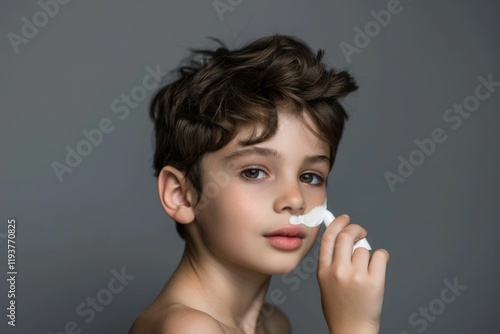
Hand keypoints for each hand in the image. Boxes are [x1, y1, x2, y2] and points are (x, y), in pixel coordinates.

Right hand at [317, 214, 388, 333]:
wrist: (352, 330)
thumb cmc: (340, 309)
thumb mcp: (325, 283)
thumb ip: (332, 262)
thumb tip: (345, 239)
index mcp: (323, 271)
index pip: (328, 238)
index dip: (337, 223)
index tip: (344, 218)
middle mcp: (338, 271)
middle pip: (346, 235)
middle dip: (356, 229)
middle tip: (361, 232)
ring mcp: (356, 275)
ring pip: (365, 249)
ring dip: (368, 255)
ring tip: (366, 271)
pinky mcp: (373, 280)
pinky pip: (380, 255)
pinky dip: (381, 258)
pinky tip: (377, 270)